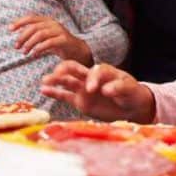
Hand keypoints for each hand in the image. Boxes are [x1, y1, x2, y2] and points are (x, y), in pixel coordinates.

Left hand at [12, 15, 90, 64]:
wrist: (77, 50)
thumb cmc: (58, 44)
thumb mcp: (45, 37)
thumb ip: (34, 34)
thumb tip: (18, 35)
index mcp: (47, 21)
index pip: (31, 18)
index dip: (19, 22)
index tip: (10, 29)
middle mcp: (53, 23)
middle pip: (34, 27)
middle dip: (22, 37)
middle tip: (17, 47)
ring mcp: (60, 31)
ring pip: (40, 34)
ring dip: (29, 44)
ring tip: (24, 52)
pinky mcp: (64, 40)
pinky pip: (49, 43)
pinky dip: (39, 49)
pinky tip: (34, 55)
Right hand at [40, 60, 155, 123]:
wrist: (130, 107)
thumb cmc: (131, 93)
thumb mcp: (130, 88)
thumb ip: (119, 87)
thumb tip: (105, 90)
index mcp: (104, 71)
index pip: (94, 71)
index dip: (92, 78)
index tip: (93, 89)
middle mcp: (90, 78)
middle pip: (74, 68)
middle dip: (65, 70)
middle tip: (57, 74)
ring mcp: (83, 89)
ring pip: (67, 81)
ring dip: (56, 80)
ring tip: (45, 80)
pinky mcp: (79, 101)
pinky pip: (65, 96)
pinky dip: (54, 93)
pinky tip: (44, 90)